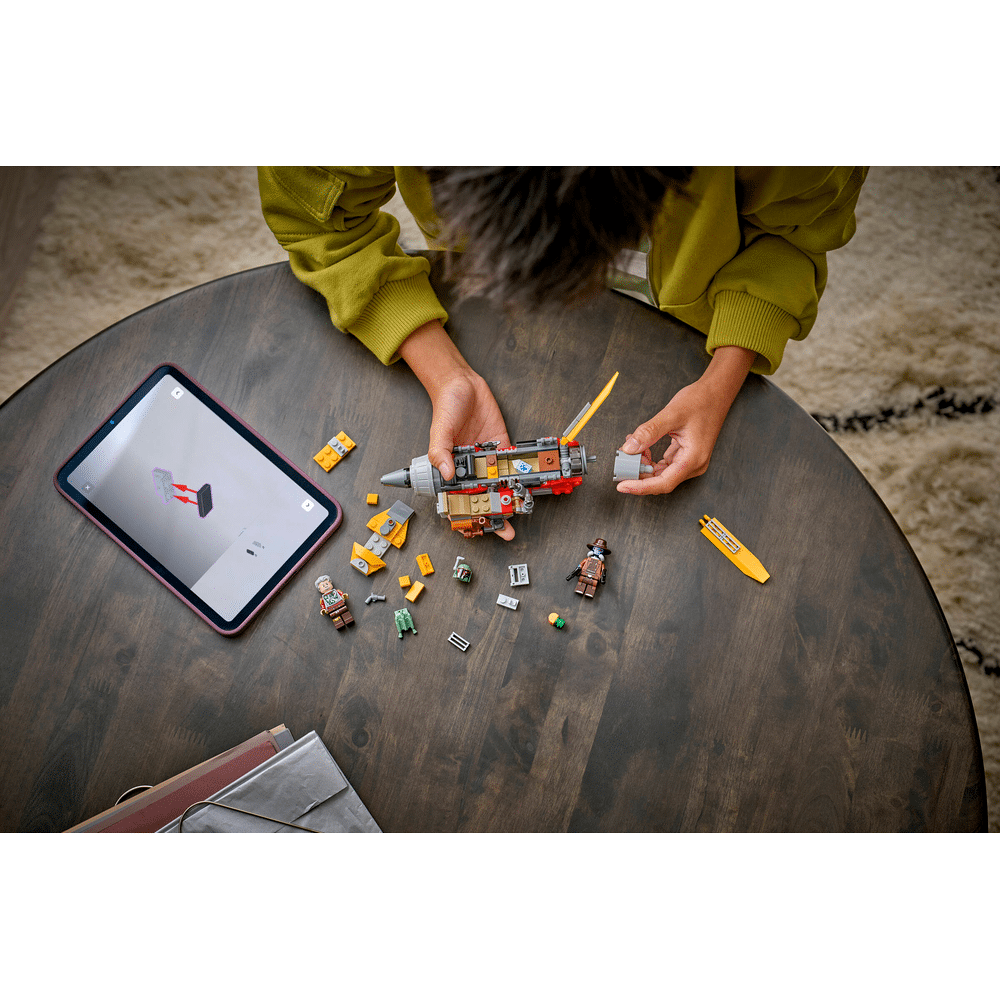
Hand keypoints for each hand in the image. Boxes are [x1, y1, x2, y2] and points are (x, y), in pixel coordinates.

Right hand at [399, 320, 515, 539]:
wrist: (462, 384)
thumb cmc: (446, 405)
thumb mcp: (439, 429)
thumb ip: (440, 451)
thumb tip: (447, 473)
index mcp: (452, 466)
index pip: (458, 496)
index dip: (467, 513)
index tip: (476, 526)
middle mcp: (470, 465)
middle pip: (482, 495)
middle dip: (494, 513)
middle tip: (506, 530)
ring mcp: (487, 457)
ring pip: (498, 483)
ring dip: (508, 497)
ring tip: (519, 512)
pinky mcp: (500, 445)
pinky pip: (510, 462)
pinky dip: (519, 473)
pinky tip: (527, 485)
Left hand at [615, 346, 755, 495]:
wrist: (716, 393)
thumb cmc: (700, 401)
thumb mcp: (671, 415)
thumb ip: (648, 432)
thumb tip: (629, 448)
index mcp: (693, 459)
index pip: (664, 483)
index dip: (641, 487)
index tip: (623, 486)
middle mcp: (694, 464)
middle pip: (661, 480)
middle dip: (639, 473)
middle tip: (622, 462)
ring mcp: (690, 461)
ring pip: (661, 473)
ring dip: (644, 465)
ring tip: (632, 449)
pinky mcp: (686, 456)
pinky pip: (664, 465)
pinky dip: (651, 459)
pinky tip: (641, 448)